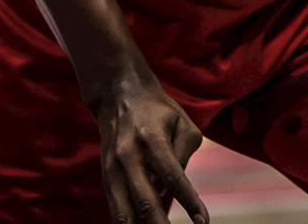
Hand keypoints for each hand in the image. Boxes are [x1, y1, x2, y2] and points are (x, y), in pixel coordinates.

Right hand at [89, 76, 207, 223]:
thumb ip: (183, 154)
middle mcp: (129, 155)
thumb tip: (174, 189)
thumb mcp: (183, 123)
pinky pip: (115, 206)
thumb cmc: (160, 111)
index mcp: (152, 139)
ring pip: (124, 209)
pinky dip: (125, 222)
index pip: (174, 177)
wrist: (119, 95)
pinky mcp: (105, 175)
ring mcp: (113, 167)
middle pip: (145, 200)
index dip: (188, 202)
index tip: (201, 222)